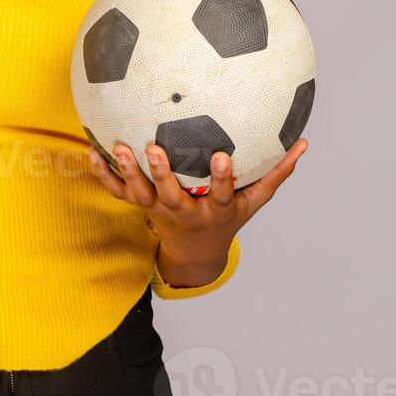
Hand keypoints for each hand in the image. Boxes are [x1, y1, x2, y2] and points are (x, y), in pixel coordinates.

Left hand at [87, 137, 307, 287]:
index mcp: (214, 210)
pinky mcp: (139, 208)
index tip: (222, 155)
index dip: (223, 178)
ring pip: (140, 195)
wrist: (195, 252)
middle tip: (153, 147)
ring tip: (118, 147)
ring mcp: (158, 212)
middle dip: (161, 174)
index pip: (221, 195)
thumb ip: (276, 172)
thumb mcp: (253, 201)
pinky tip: (90, 153)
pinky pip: (117, 193)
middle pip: (170, 196)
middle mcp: (184, 212)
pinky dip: (103, 176)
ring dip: (127, 172)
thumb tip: (304, 143)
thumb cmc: (227, 217)